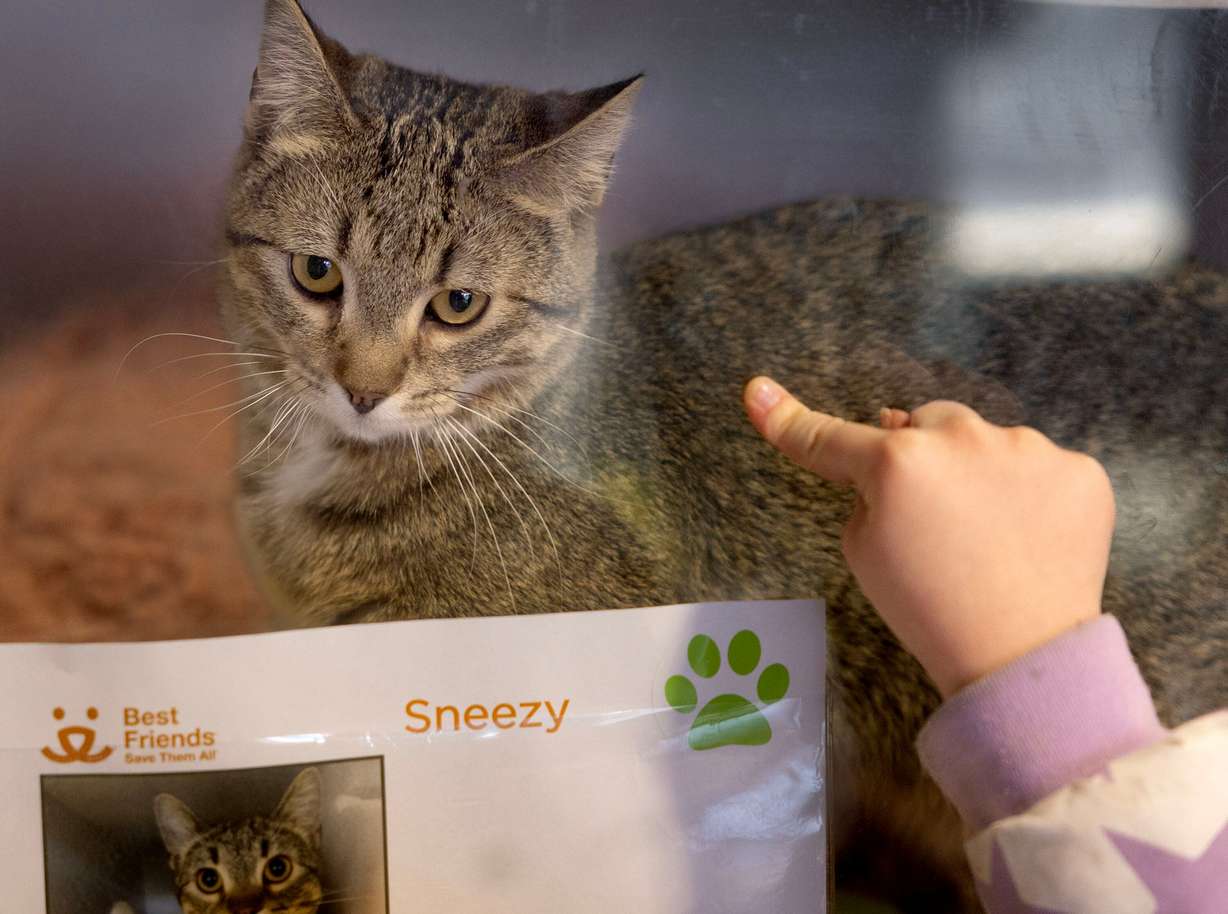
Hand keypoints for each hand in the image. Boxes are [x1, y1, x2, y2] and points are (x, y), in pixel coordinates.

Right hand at [743, 376, 1115, 696]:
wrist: (1022, 658)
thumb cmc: (927, 610)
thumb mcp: (863, 554)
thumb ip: (866, 494)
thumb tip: (885, 459)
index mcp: (897, 463)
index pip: (830, 438)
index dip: (788, 418)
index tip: (757, 391)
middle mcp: (962, 438)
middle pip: (927, 424)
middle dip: (923, 454)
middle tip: (933, 515)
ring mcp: (1029, 449)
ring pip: (989, 443)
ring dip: (980, 473)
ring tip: (990, 538)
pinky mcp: (1080, 471)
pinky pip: (1041, 469)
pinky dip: (1033, 496)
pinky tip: (1031, 538)